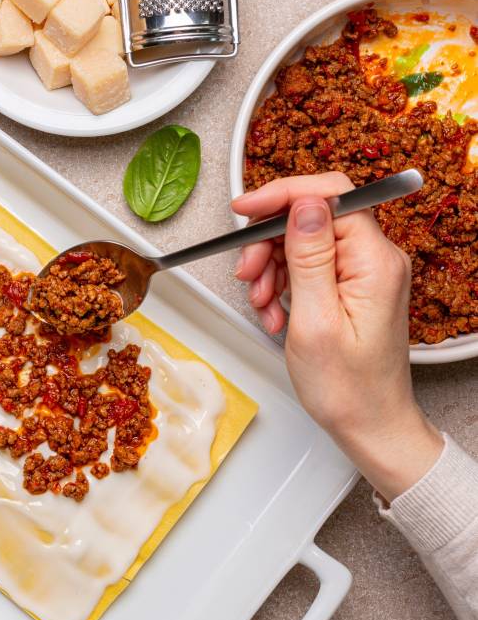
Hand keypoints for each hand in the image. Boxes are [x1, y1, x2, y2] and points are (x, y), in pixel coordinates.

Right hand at [233, 172, 442, 500]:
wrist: (368, 424)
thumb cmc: (348, 388)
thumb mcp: (315, 320)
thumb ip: (309, 256)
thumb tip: (303, 204)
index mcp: (374, 261)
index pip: (329, 196)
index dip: (282, 196)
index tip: (246, 209)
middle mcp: (374, 260)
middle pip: (310, 219)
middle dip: (269, 242)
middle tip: (247, 274)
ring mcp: (362, 273)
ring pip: (302, 243)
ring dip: (271, 269)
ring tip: (263, 305)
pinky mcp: (350, 288)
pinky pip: (307, 268)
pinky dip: (282, 286)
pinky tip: (275, 314)